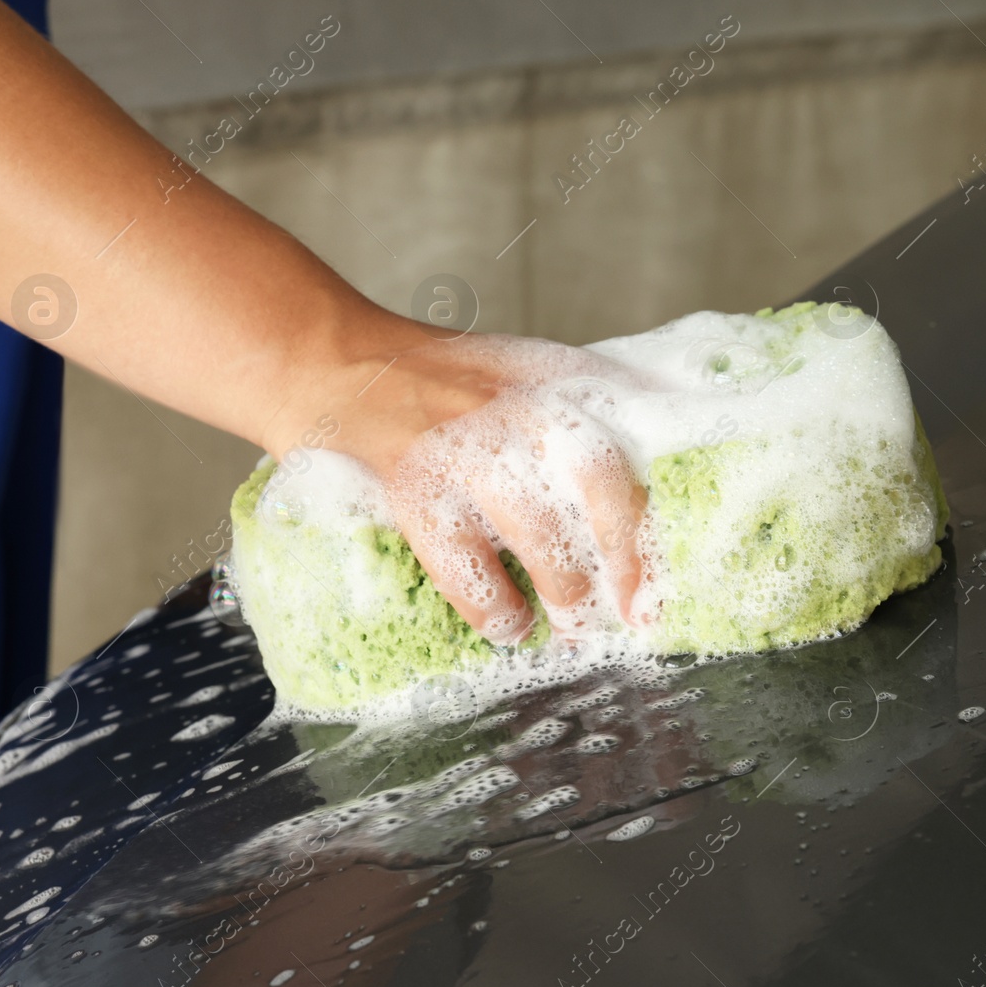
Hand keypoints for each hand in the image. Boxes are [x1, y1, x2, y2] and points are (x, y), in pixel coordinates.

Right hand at [266, 314, 649, 645]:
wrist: (328, 361)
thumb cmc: (427, 379)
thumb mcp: (513, 372)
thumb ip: (569, 412)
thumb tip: (634, 481)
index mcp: (552, 376)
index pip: (624, 445)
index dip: (648, 517)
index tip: (658, 575)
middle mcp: (518, 403)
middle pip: (600, 482)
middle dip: (623, 558)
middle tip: (628, 610)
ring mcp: (464, 445)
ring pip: (541, 531)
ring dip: (565, 591)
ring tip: (571, 624)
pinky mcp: (415, 485)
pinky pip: (469, 566)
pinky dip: (495, 608)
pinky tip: (508, 625)